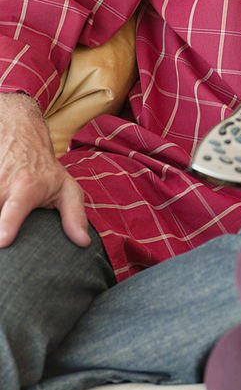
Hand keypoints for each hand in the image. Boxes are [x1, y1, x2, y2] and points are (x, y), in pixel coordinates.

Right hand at [0, 93, 90, 247]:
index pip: (15, 207)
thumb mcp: (66, 188)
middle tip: (6, 253)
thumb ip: (74, 215)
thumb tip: (83, 243)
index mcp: (27, 188)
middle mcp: (2, 185)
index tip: (2, 241)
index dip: (8, 223)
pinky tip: (1, 217)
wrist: (19, 136)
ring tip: (4, 226)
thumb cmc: (45, 170)